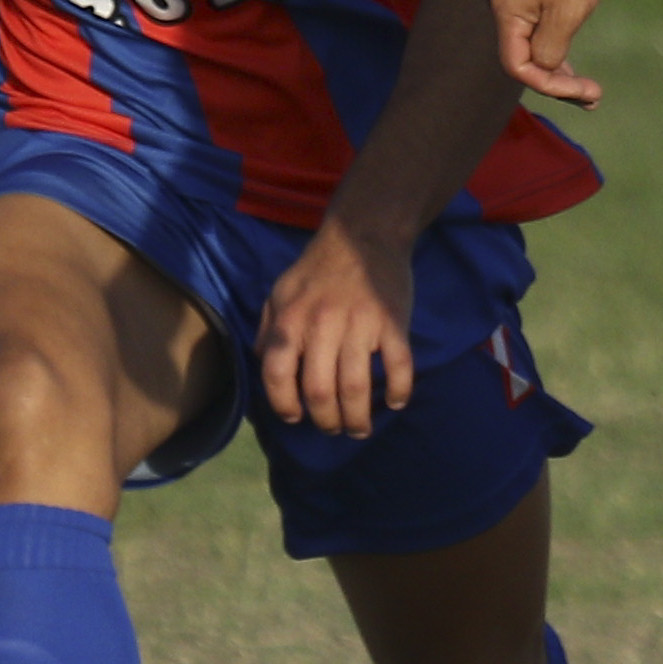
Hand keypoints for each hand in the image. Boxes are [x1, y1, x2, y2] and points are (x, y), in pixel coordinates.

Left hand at [256, 214, 415, 437]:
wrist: (363, 234)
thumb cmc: (317, 269)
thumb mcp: (280, 293)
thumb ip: (269, 330)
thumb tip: (264, 364)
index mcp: (291, 320)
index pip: (278, 376)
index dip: (284, 405)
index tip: (295, 417)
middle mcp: (322, 325)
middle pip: (320, 392)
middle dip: (326, 421)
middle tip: (333, 429)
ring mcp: (360, 325)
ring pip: (357, 388)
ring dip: (358, 418)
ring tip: (359, 429)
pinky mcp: (393, 323)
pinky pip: (398, 367)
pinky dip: (398, 392)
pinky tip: (395, 402)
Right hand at [488, 0, 614, 106]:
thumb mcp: (568, 15)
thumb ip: (550, 51)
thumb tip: (544, 69)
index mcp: (504, 10)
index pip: (517, 66)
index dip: (549, 86)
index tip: (584, 92)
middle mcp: (500, 1)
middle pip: (523, 56)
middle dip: (557, 80)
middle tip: (594, 98)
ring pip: (531, 41)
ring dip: (558, 65)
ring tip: (589, 88)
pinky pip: (536, 23)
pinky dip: (555, 42)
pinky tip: (573, 59)